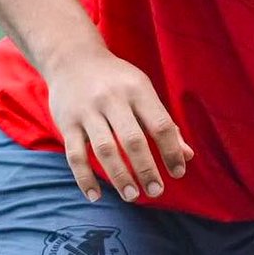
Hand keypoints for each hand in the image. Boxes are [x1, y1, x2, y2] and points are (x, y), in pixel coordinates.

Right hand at [45, 47, 193, 202]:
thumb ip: (164, 123)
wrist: (71, 58)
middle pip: (133, 140)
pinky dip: (85, 178)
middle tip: (156, 191)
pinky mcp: (66, 123)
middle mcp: (112, 99)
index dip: (171, 151)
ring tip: (133, 196)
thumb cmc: (116, 80)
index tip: (178, 173)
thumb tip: (187, 156)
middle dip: (147, 169)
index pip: (160, 125)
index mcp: (137, 90)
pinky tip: (95, 196)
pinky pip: (75, 156)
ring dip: (120, 176)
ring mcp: (87, 111)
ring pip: (105, 150)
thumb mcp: (143, 91)